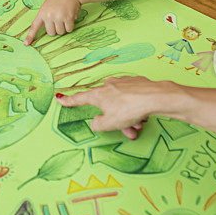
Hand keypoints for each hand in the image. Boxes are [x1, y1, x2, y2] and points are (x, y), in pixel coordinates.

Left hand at [24, 0, 81, 44]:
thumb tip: (49, 30)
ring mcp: (58, 17)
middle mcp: (49, 16)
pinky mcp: (68, 18)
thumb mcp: (47, 5)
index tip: (26, 44)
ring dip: (64, 27)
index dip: (30, 36)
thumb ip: (45, 16)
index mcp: (42, 13)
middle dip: (56, 29)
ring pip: (60, 32)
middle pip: (51, 33)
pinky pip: (69, 29)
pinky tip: (70, 16)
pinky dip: (70, 25)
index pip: (34, 26)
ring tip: (65, 17)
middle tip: (59, 19)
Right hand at [56, 76, 176, 138]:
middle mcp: (109, 85)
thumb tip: (97, 121)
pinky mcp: (137, 83)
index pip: (79, 99)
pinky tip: (144, 115)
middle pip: (108, 107)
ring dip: (129, 118)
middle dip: (117, 121)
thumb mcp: (109, 123)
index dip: (68, 101)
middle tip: (128, 131)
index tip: (59, 98)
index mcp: (98, 94)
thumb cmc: (131, 109)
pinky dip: (136, 109)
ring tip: (139, 126)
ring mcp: (124, 82)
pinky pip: (132, 99)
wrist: (156, 97)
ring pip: (122, 104)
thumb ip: (98, 124)